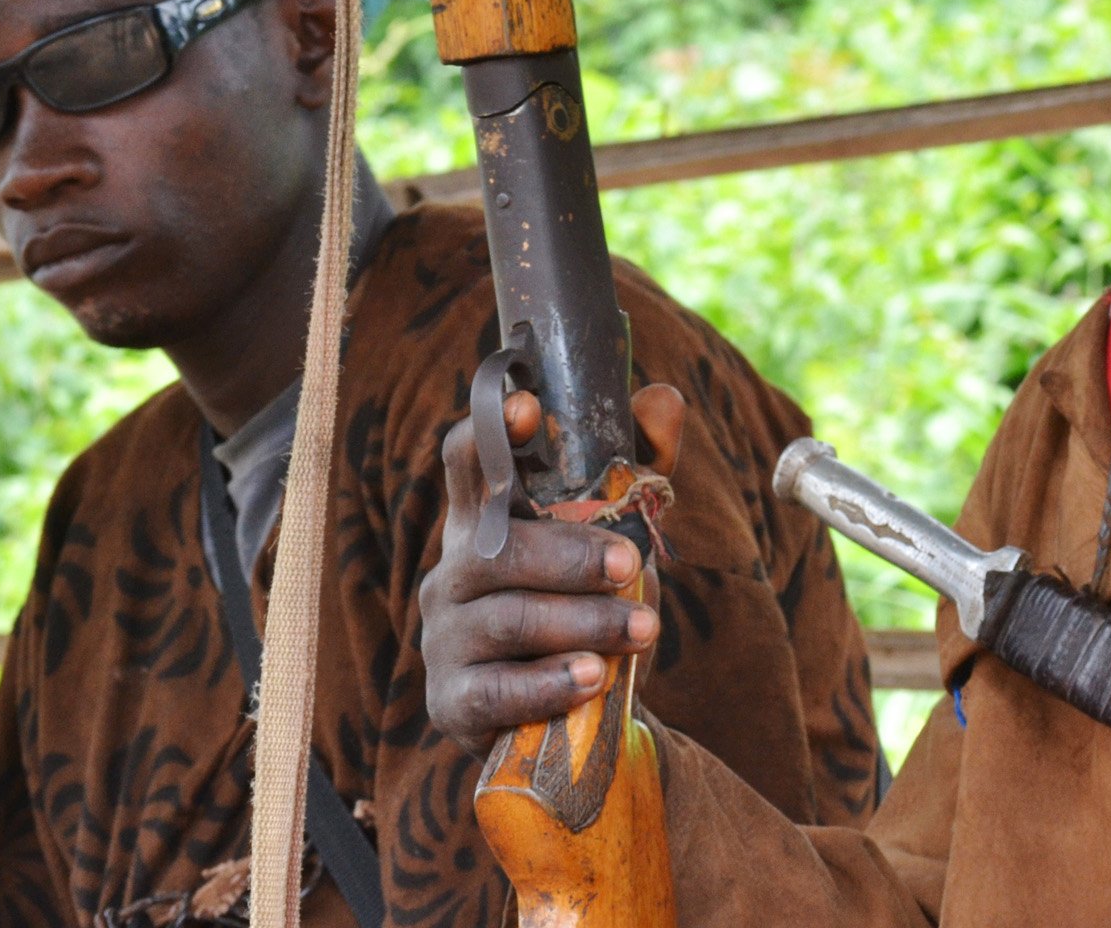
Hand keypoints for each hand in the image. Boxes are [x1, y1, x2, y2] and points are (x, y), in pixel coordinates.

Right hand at [418, 384, 686, 753]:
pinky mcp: (452, 700)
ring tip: (643, 630)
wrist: (577, 713)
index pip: (470, 463)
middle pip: (500, 550)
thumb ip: (639, 469)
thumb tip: (665, 397)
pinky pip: (495, 690)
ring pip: (508, 618)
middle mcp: (454, 571)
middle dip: (573, 555)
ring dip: (583, 621)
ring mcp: (446, 637)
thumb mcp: (619, 535)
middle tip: (633, 566)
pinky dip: (548, 683)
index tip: (527, 407)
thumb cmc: (589, 603)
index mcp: (487, 521)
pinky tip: (592, 677)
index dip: (491, 431)